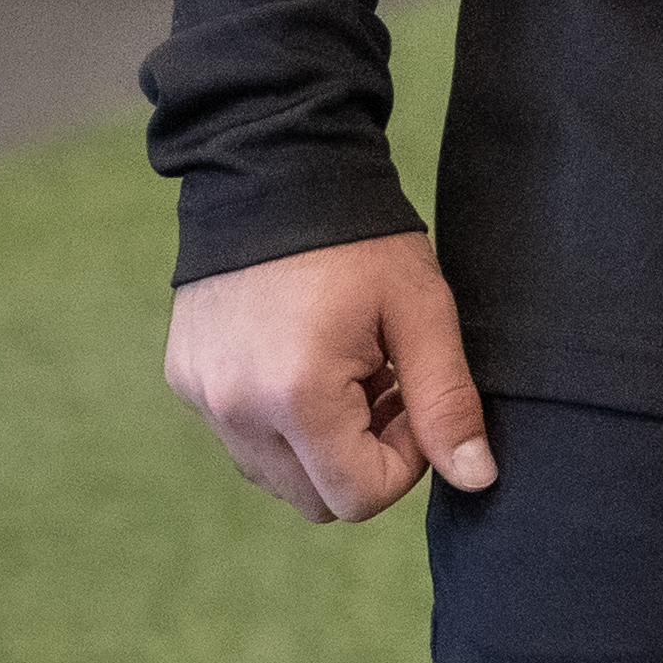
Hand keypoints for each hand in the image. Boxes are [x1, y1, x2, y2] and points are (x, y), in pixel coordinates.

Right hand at [167, 235, 498, 523]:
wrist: (270, 162)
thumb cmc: (358, 237)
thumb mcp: (420, 312)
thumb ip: (447, 402)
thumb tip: (476, 479)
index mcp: (297, 395)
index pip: (359, 497)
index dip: (404, 462)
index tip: (409, 396)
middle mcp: (236, 407)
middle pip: (314, 500)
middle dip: (359, 460)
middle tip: (381, 384)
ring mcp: (202, 394)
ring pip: (274, 475)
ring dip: (317, 444)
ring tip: (340, 366)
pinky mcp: (185, 377)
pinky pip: (240, 436)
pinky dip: (276, 418)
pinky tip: (298, 354)